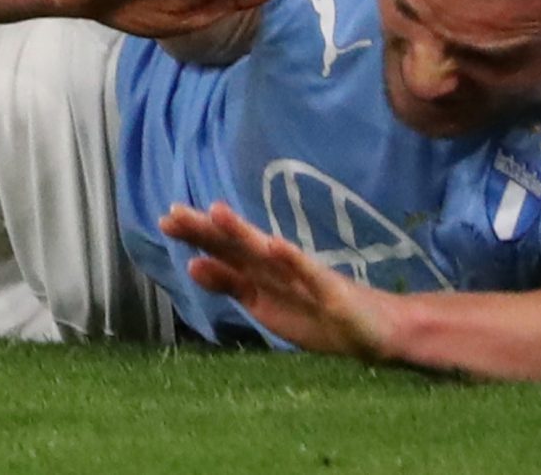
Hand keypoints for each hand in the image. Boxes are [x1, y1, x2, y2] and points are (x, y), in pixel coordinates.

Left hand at [161, 201, 392, 362]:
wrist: (375, 329)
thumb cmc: (315, 313)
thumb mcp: (262, 303)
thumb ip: (230, 284)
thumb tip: (192, 264)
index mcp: (259, 272)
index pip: (223, 248)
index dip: (197, 234)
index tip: (165, 218)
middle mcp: (277, 266)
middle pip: (238, 244)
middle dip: (208, 229)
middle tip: (175, 211)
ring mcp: (303, 275)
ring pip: (267, 253)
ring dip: (244, 233)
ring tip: (218, 213)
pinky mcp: (330, 289)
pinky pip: (308, 273)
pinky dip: (292, 259)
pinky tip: (275, 246)